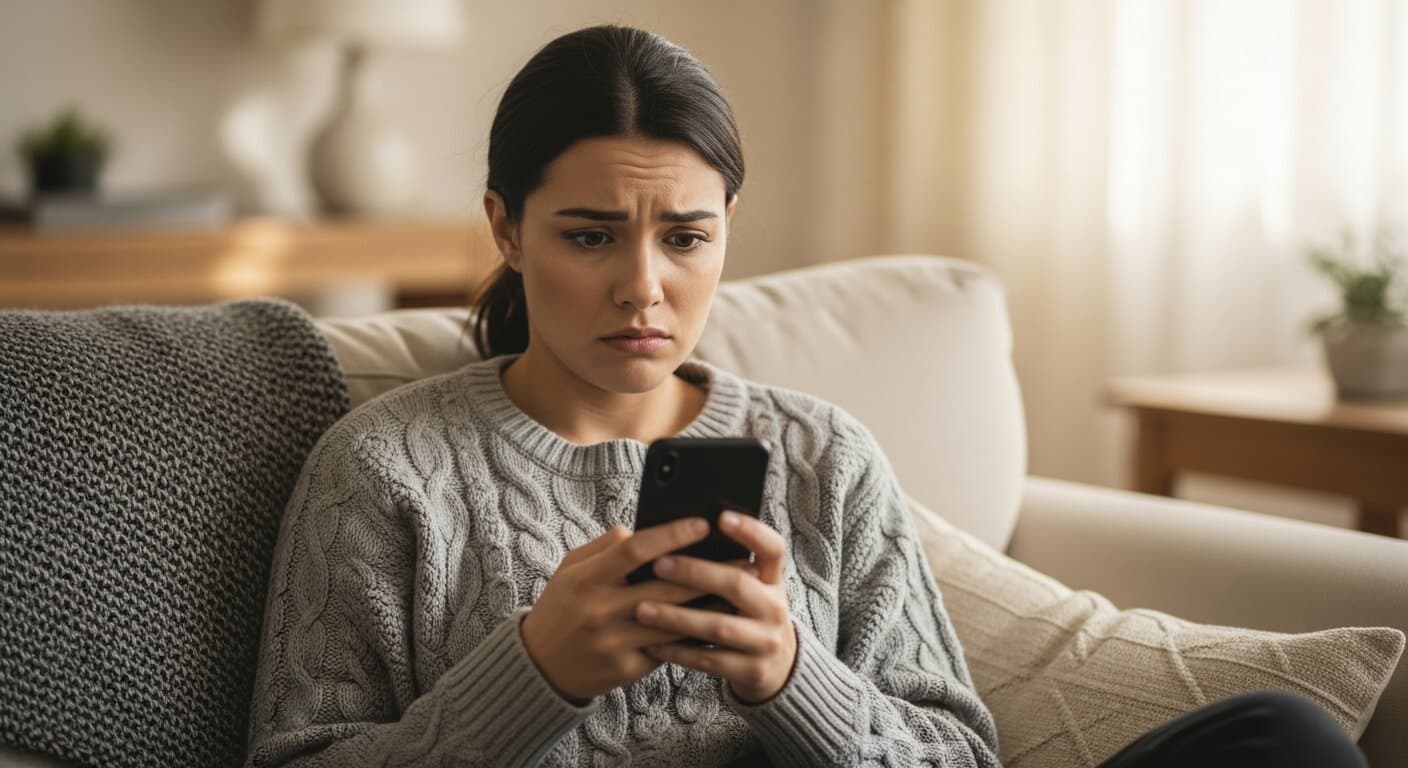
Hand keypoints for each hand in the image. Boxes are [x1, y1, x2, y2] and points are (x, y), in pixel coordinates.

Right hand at [520, 518, 750, 701]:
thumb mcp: (570, 570)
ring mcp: (614, 642)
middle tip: (741, 559)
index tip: (703, 524)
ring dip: (709, 606)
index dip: (672, 534)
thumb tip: (637, 528)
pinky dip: (693, 635)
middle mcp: (600, 610)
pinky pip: (667, 648)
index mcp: (587, 578)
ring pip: (673, 621)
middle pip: (664, 586)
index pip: (636, 549)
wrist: (540, 666)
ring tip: (739, 591)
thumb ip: (603, 547)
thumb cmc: (561, 607)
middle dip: (707, 571)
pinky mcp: (625, 669)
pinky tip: (717, 622)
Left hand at [637, 510, 797, 703]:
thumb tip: (680, 534)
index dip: (750, 531)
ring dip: (677, 617)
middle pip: (737, 584)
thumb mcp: (751, 589)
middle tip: (659, 564)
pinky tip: (651, 643)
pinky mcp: (752, 671)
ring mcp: (766, 642)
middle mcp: (775, 608)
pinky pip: (709, 659)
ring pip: (718, 626)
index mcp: (773, 580)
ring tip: (642, 608)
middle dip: (695, 573)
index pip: (772, 549)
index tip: (720, 517)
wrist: (777, 668)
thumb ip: (727, 567)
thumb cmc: (747, 615)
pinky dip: (678, 651)